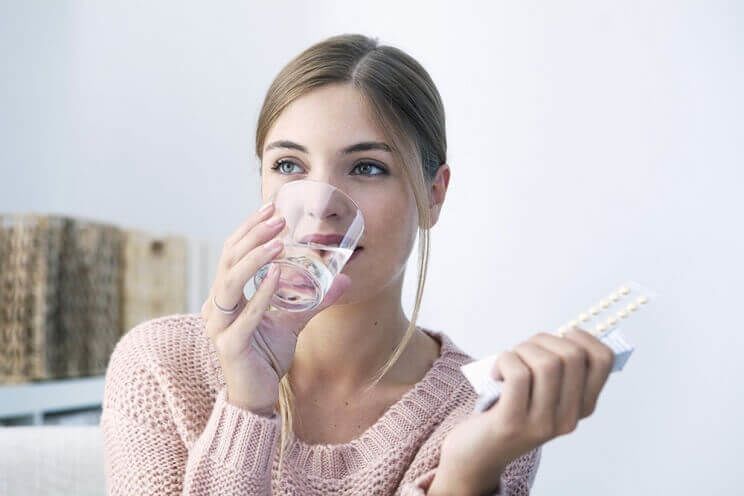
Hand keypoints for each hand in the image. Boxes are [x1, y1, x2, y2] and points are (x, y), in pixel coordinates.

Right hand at [200, 202, 351, 415]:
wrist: (257, 396)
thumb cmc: (267, 355)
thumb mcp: (293, 321)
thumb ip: (314, 300)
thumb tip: (344, 280)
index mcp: (225, 297)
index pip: (232, 253)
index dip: (249, 228)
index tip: (271, 206)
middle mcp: (216, 307)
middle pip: (228, 260)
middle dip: (253, 235)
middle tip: (278, 216)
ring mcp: (219, 326)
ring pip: (230, 283)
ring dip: (255, 258)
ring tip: (278, 240)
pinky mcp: (229, 345)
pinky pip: (246, 315)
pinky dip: (261, 294)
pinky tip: (276, 275)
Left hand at [430, 327, 614, 494]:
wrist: (478, 453)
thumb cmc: (509, 409)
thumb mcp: (542, 392)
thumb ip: (557, 368)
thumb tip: (566, 333)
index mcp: (581, 406)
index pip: (603, 360)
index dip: (583, 336)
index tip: (560, 336)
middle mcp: (568, 418)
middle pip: (572, 355)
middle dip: (544, 340)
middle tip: (524, 351)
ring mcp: (542, 424)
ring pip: (547, 363)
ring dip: (522, 350)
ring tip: (509, 362)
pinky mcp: (512, 423)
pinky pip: (518, 374)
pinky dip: (505, 360)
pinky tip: (496, 373)